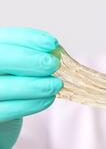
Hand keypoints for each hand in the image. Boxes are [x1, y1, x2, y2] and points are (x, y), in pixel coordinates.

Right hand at [0, 27, 62, 148]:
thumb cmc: (11, 93)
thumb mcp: (18, 72)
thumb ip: (30, 60)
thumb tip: (54, 50)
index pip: (2, 39)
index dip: (26, 38)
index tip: (51, 42)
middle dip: (28, 59)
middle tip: (54, 64)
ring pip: (1, 87)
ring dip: (33, 84)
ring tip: (56, 84)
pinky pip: (5, 110)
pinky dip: (30, 104)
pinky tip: (48, 99)